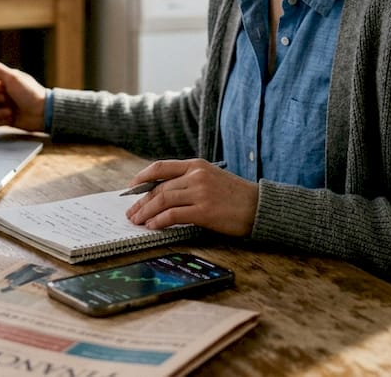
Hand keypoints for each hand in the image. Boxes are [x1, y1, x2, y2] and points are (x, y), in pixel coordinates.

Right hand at [0, 60, 47, 131]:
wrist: (42, 112)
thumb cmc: (30, 92)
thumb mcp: (12, 77)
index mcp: (3, 81)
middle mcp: (1, 93)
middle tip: (5, 97)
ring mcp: (2, 106)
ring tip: (9, 110)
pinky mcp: (4, 119)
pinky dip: (0, 119)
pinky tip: (10, 117)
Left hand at [125, 158, 256, 236]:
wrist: (259, 206)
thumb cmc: (235, 196)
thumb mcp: (211, 178)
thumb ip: (189, 181)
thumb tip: (161, 194)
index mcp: (197, 165)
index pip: (161, 168)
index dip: (142, 178)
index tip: (131, 188)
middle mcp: (196, 175)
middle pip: (159, 188)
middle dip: (141, 201)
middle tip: (131, 213)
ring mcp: (200, 192)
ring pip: (162, 200)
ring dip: (146, 212)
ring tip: (138, 221)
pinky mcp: (204, 211)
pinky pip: (173, 215)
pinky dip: (159, 221)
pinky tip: (153, 226)